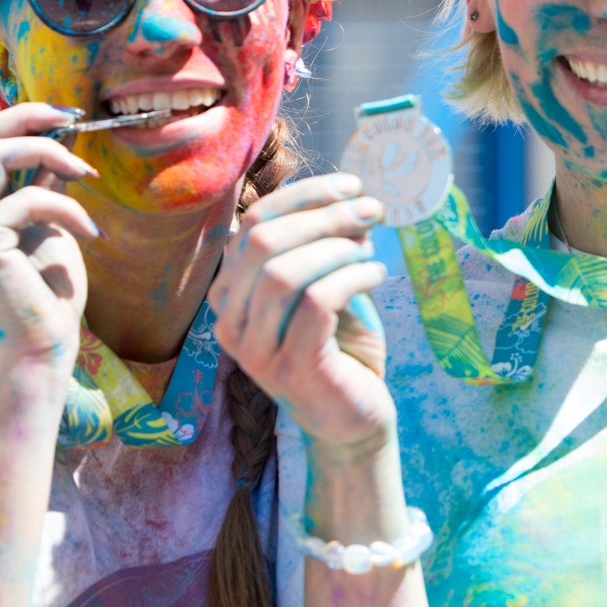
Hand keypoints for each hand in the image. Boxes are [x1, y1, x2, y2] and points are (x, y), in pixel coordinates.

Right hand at [0, 103, 99, 373]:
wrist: (39, 351)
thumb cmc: (46, 296)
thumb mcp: (47, 226)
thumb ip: (43, 184)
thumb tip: (60, 138)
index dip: (17, 118)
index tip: (64, 116)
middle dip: (26, 117)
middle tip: (72, 117)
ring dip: (48, 152)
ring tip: (87, 173)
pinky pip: (27, 199)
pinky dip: (67, 207)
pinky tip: (92, 231)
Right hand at [209, 173, 393, 455]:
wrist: (353, 421)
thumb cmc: (339, 348)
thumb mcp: (321, 288)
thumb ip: (318, 247)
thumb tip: (344, 194)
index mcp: (230, 294)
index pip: (251, 224)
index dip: (303, 195)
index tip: (350, 186)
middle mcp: (230, 322)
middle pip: (263, 242)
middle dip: (322, 214)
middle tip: (370, 210)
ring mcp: (256, 349)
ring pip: (284, 271)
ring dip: (337, 245)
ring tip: (372, 244)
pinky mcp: (292, 368)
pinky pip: (316, 303)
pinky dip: (352, 277)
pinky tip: (377, 274)